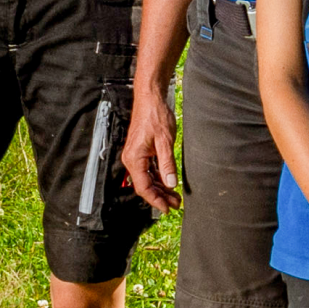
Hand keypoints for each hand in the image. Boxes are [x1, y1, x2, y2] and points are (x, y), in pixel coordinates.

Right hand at [120, 88, 181, 211]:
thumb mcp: (165, 141)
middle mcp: (132, 159)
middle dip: (160, 196)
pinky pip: (149, 170)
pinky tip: (169, 183)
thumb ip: (167, 164)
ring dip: (161, 188)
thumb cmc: (155, 115)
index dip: (155, 200)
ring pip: (147, 179)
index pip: (143, 187)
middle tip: (176, 204)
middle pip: (145, 185)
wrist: (150, 98)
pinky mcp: (141, 152)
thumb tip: (171, 184)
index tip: (167, 208)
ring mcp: (136, 155)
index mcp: (134, 158)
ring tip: (175, 196)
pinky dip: (159, 178)